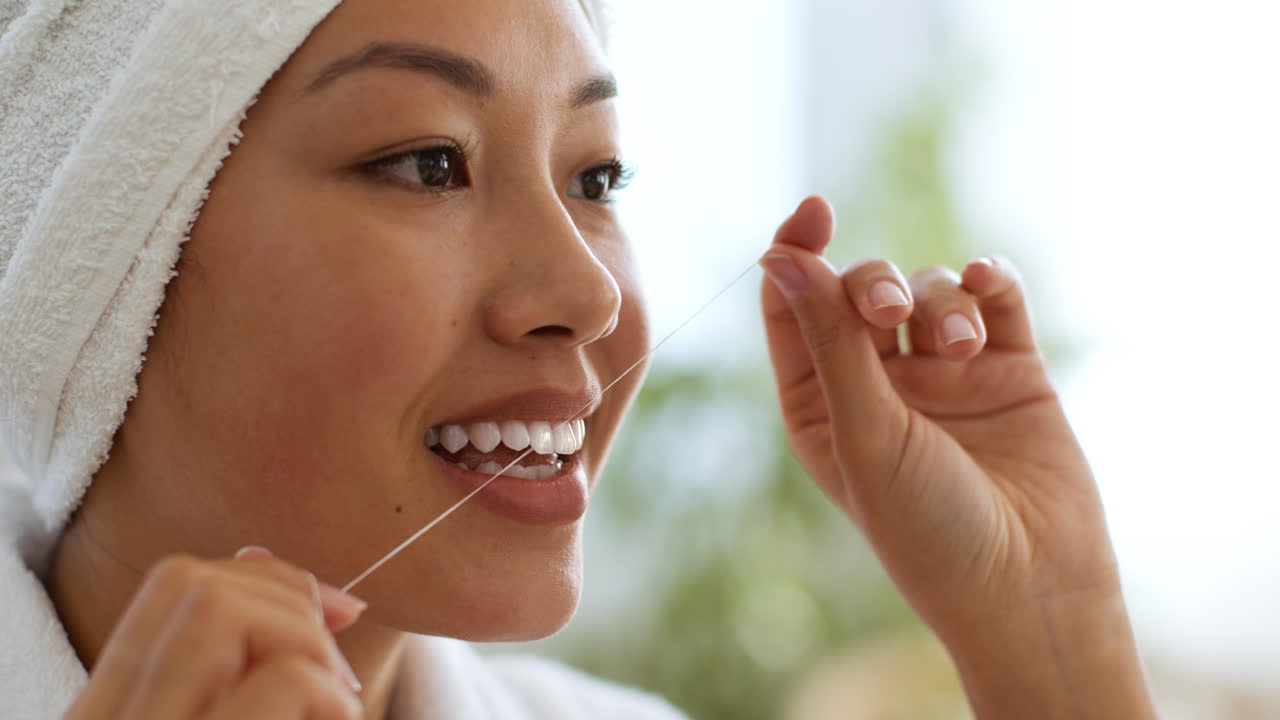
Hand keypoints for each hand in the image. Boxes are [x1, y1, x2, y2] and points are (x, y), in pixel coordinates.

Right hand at [64, 548, 366, 719]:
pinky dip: (333, 696)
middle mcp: (109, 719)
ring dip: (305, 641)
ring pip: (217, 611)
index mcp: (109, 711)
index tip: (336, 613)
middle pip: (187, 581)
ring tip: (334, 705)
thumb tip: (282, 567)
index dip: (264, 573)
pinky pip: (286, 681)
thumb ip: (238, 657)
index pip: (171, 586)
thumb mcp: (225, 704)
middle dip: (286, 595)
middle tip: (337, 670)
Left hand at [759, 197, 1154, 716]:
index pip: (794, 307)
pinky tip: (989, 282)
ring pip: (930, 290)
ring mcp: (945, 374)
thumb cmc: (929, 530)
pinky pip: (995, 298)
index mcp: (820, 403)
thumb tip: (778, 255)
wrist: (1032, 588)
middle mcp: (878, 384)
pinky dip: (990, 281)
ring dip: (942, 301)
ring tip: (962, 349)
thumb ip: (828, 342)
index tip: (814, 212)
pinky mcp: (1009, 370)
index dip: (797, 252)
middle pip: (861, 290)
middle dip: (874, 286)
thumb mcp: (865, 434)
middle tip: (889, 314)